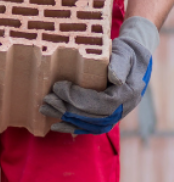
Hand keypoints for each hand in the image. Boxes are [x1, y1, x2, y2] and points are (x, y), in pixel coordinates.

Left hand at [40, 17, 158, 134]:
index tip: (59, 87)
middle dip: (69, 109)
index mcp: (129, 93)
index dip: (79, 98)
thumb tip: (115, 79)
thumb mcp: (124, 53)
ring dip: (66, 119)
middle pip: (95, 117)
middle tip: (47, 100)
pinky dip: (73, 127)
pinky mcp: (108, 118)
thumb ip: (119, 64)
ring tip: (46, 109)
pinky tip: (56, 125)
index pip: (103, 102)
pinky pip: (91, 128)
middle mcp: (125, 108)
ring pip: (91, 125)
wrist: (135, 61)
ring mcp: (117, 115)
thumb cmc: (126, 53)